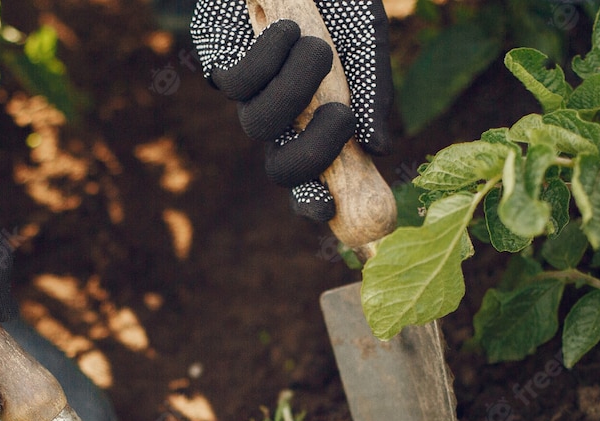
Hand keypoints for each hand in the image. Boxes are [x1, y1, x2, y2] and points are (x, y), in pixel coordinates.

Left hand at [191, 0, 392, 220]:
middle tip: (342, 116)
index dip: (314, 202)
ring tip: (318, 47)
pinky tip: (287, 30)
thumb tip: (380, 148)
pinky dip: (268, 61)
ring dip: (294, 91)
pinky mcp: (219, 63)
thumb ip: (374, 92)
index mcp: (318, 120)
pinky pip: (237, 85)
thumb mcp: (366, 39)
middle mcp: (283, 116)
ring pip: (261, 124)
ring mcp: (250, 93)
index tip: (329, 211)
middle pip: (281, 169)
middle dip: (311, 155)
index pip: (313, 179)